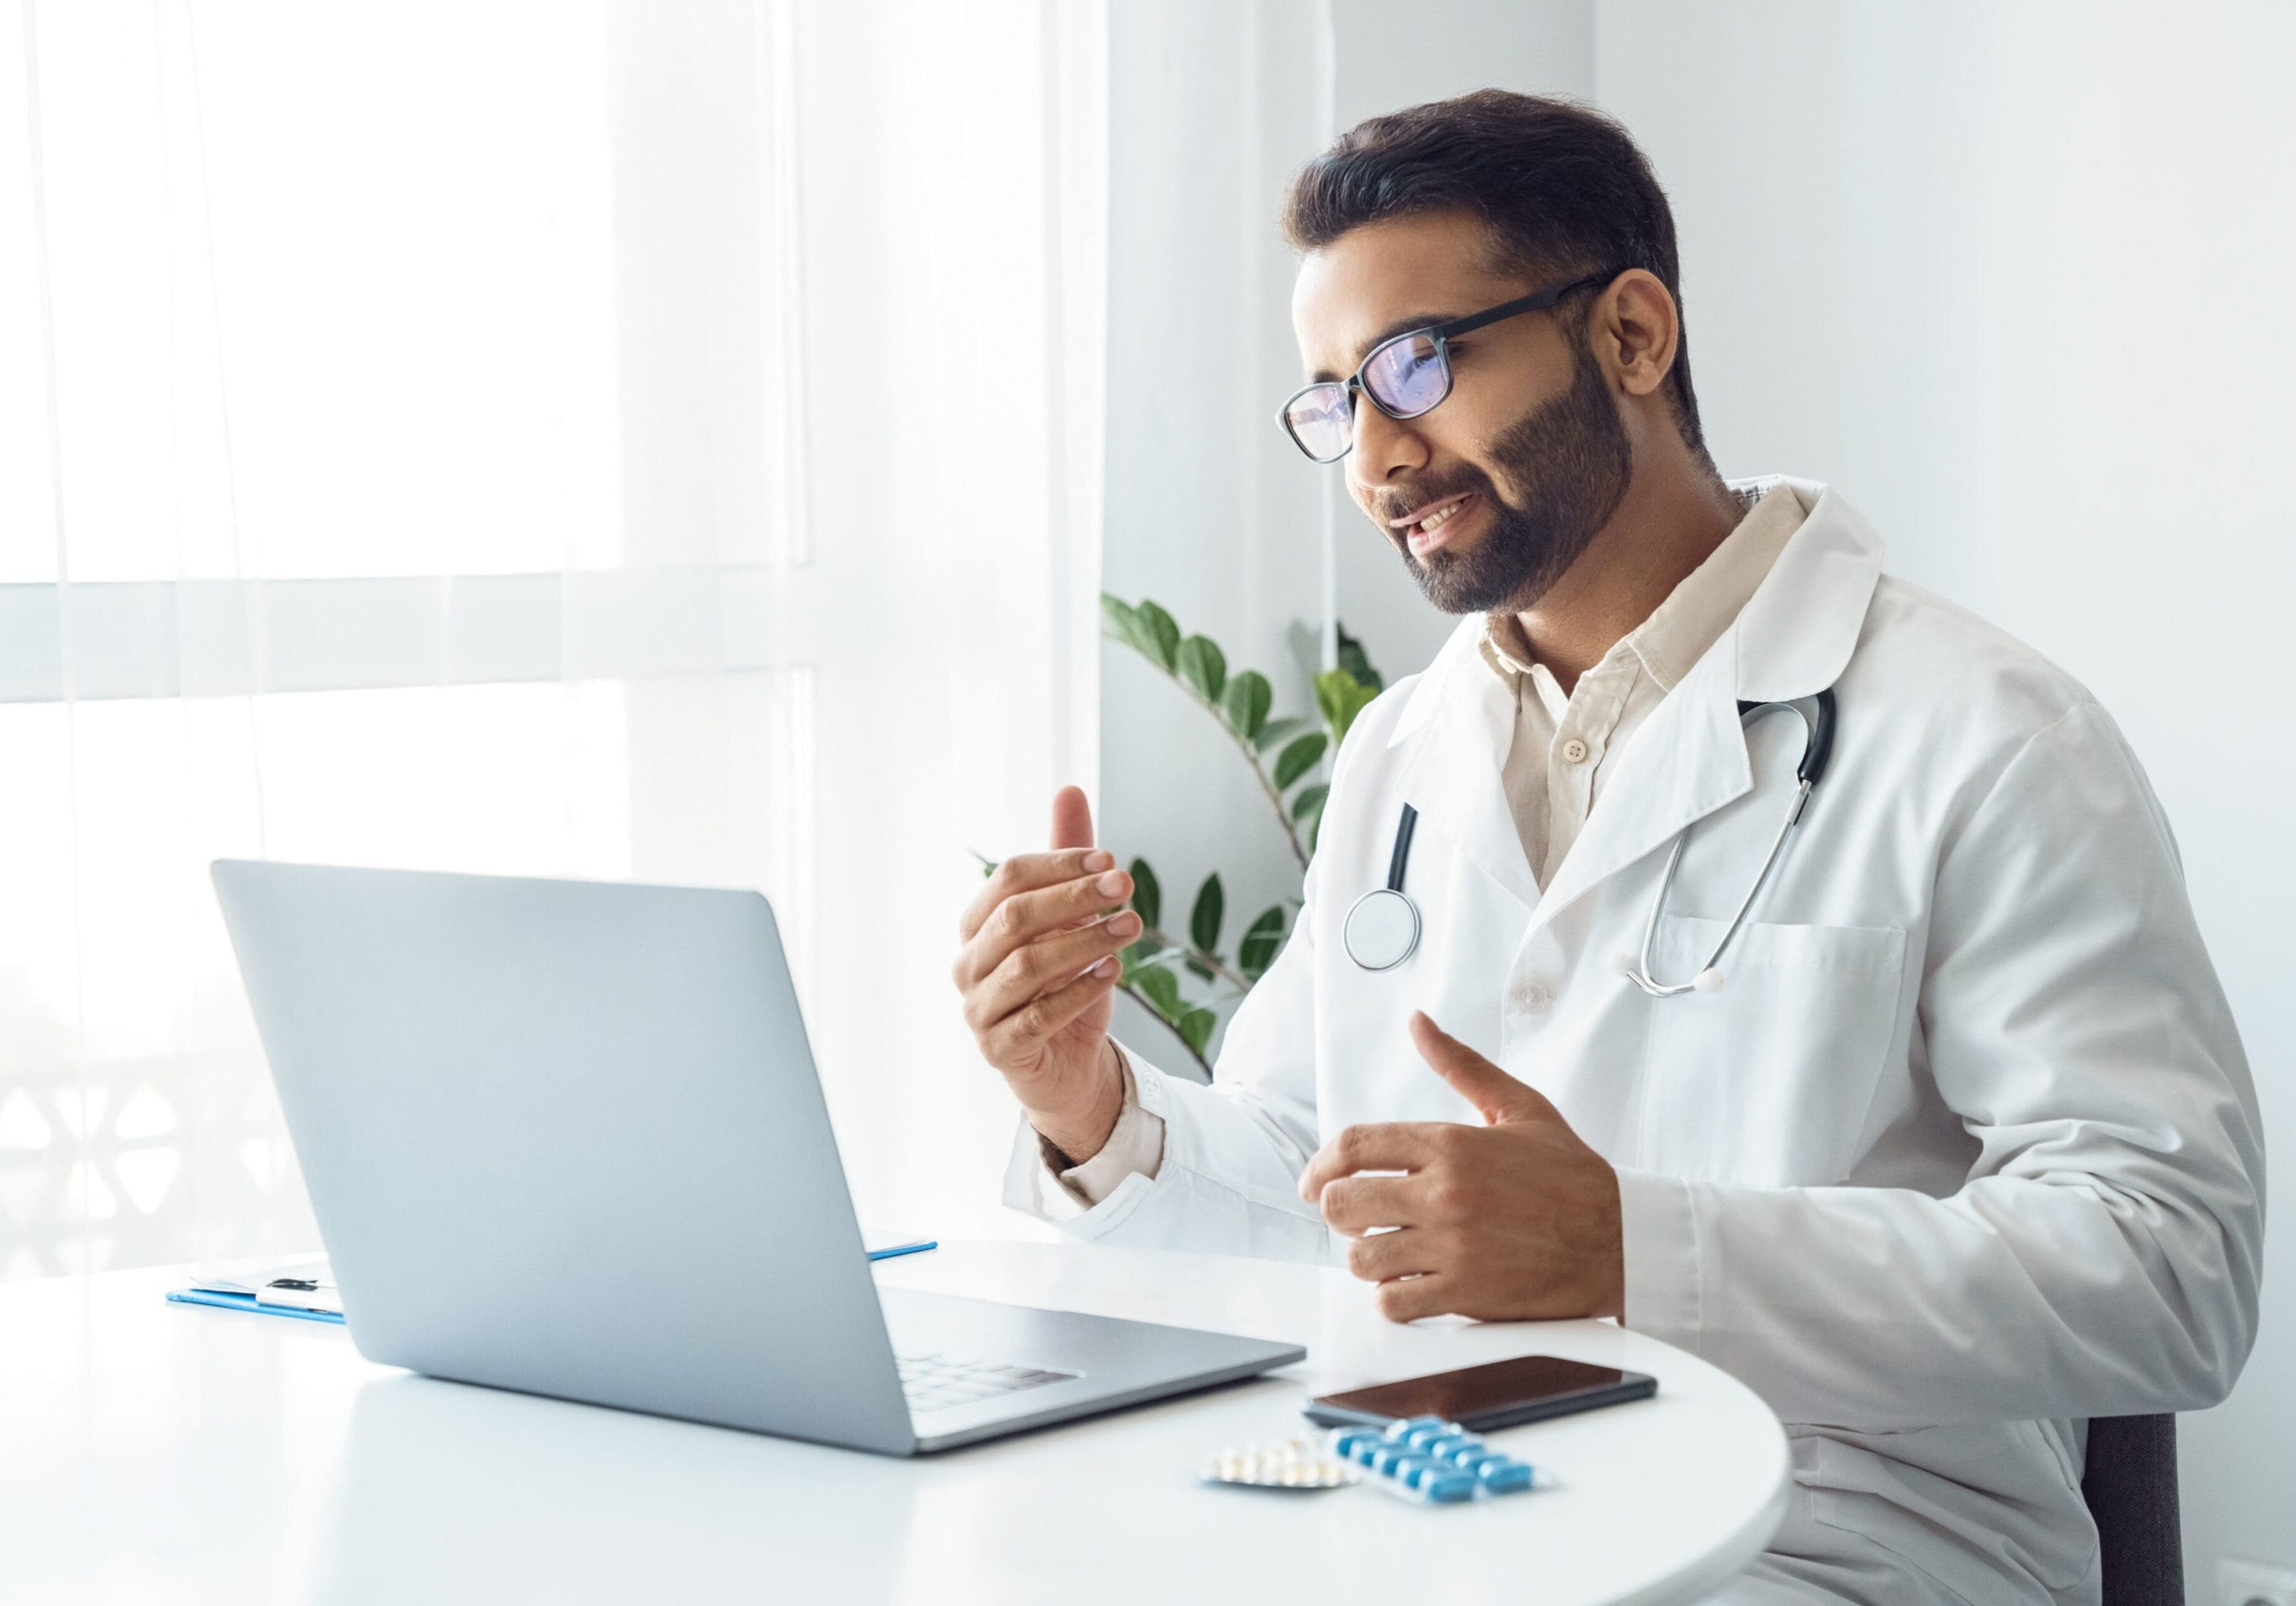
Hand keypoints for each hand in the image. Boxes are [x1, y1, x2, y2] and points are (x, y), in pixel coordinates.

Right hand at [952, 785, 1134, 1162]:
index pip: (1009, 877)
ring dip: (1085, 941)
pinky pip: (1038, 1016)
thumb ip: (1066, 860)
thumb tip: (1070, 789)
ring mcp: (979, 1009)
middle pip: (1015, 916)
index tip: (1111, 860)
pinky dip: (1078, 991)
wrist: (1069, 1065)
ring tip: (1131, 927)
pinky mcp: (1000, 1050)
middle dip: (1074, 897)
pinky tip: (1112, 973)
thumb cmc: (1064, 984)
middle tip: (1126, 885)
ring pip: (1027, 965)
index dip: (1059, 864)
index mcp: (978, 923)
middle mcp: (969, 963)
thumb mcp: (1072, 919)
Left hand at [1298, 1011, 1622, 1322]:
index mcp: (1451, 1144)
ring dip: (1365, 1258)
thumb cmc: (1571, 1174)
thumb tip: (1418, 1023)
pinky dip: (1391, 1299)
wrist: (1624, 1239)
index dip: (1320, 1166)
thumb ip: (1461, 1065)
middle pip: (1344, 1204)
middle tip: (1353, 1218)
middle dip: (1338, 1212)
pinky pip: (1395, 1303)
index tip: (1314, 1182)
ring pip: (1363, 1258)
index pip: (1354, 1146)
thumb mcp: (1518, 1107)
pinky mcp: (1467, 1294)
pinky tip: (1408, 1286)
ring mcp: (1454, 1246)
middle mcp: (1445, 1193)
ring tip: (1386, 1252)